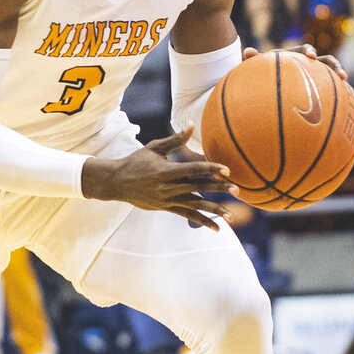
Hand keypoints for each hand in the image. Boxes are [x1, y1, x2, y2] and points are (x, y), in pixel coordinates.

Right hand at [81, 128, 230, 228]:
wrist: (117, 182)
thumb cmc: (136, 161)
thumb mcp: (154, 148)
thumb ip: (175, 140)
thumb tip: (191, 125)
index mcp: (167, 170)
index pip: (193, 169)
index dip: (210, 169)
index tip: (226, 170)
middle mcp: (169, 187)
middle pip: (198, 188)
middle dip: (218, 189)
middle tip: (237, 190)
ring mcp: (168, 199)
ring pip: (195, 205)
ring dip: (214, 210)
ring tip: (231, 214)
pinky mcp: (167, 208)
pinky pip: (188, 216)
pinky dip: (203, 221)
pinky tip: (217, 227)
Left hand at [250, 40, 350, 88]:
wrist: (271, 79)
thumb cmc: (263, 72)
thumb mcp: (257, 67)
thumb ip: (253, 59)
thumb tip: (246, 51)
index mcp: (294, 56)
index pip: (303, 50)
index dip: (308, 51)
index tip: (311, 57)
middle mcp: (309, 64)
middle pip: (326, 61)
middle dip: (334, 67)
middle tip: (341, 75)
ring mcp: (317, 76)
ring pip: (334, 77)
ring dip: (344, 84)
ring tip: (353, 96)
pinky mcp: (321, 88)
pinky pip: (335, 92)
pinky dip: (344, 97)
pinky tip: (353, 105)